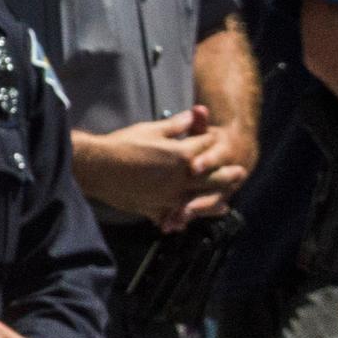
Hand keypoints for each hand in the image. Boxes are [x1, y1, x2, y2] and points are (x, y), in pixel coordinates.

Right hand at [74, 107, 242, 227]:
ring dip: (214, 203)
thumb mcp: (151, 129)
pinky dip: (181, 218)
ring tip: (225, 205)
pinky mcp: (156, 207)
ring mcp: (169, 196)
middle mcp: (181, 178)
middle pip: (212, 177)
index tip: (218, 139)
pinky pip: (173, 215)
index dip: (212, 141)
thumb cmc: (123, 144)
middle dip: (227, 175)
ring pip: (199, 200)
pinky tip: (186, 221)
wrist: (97, 167)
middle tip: (240, 174)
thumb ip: (176, 125)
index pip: (205, 147)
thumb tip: (193, 116)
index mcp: (182, 155)